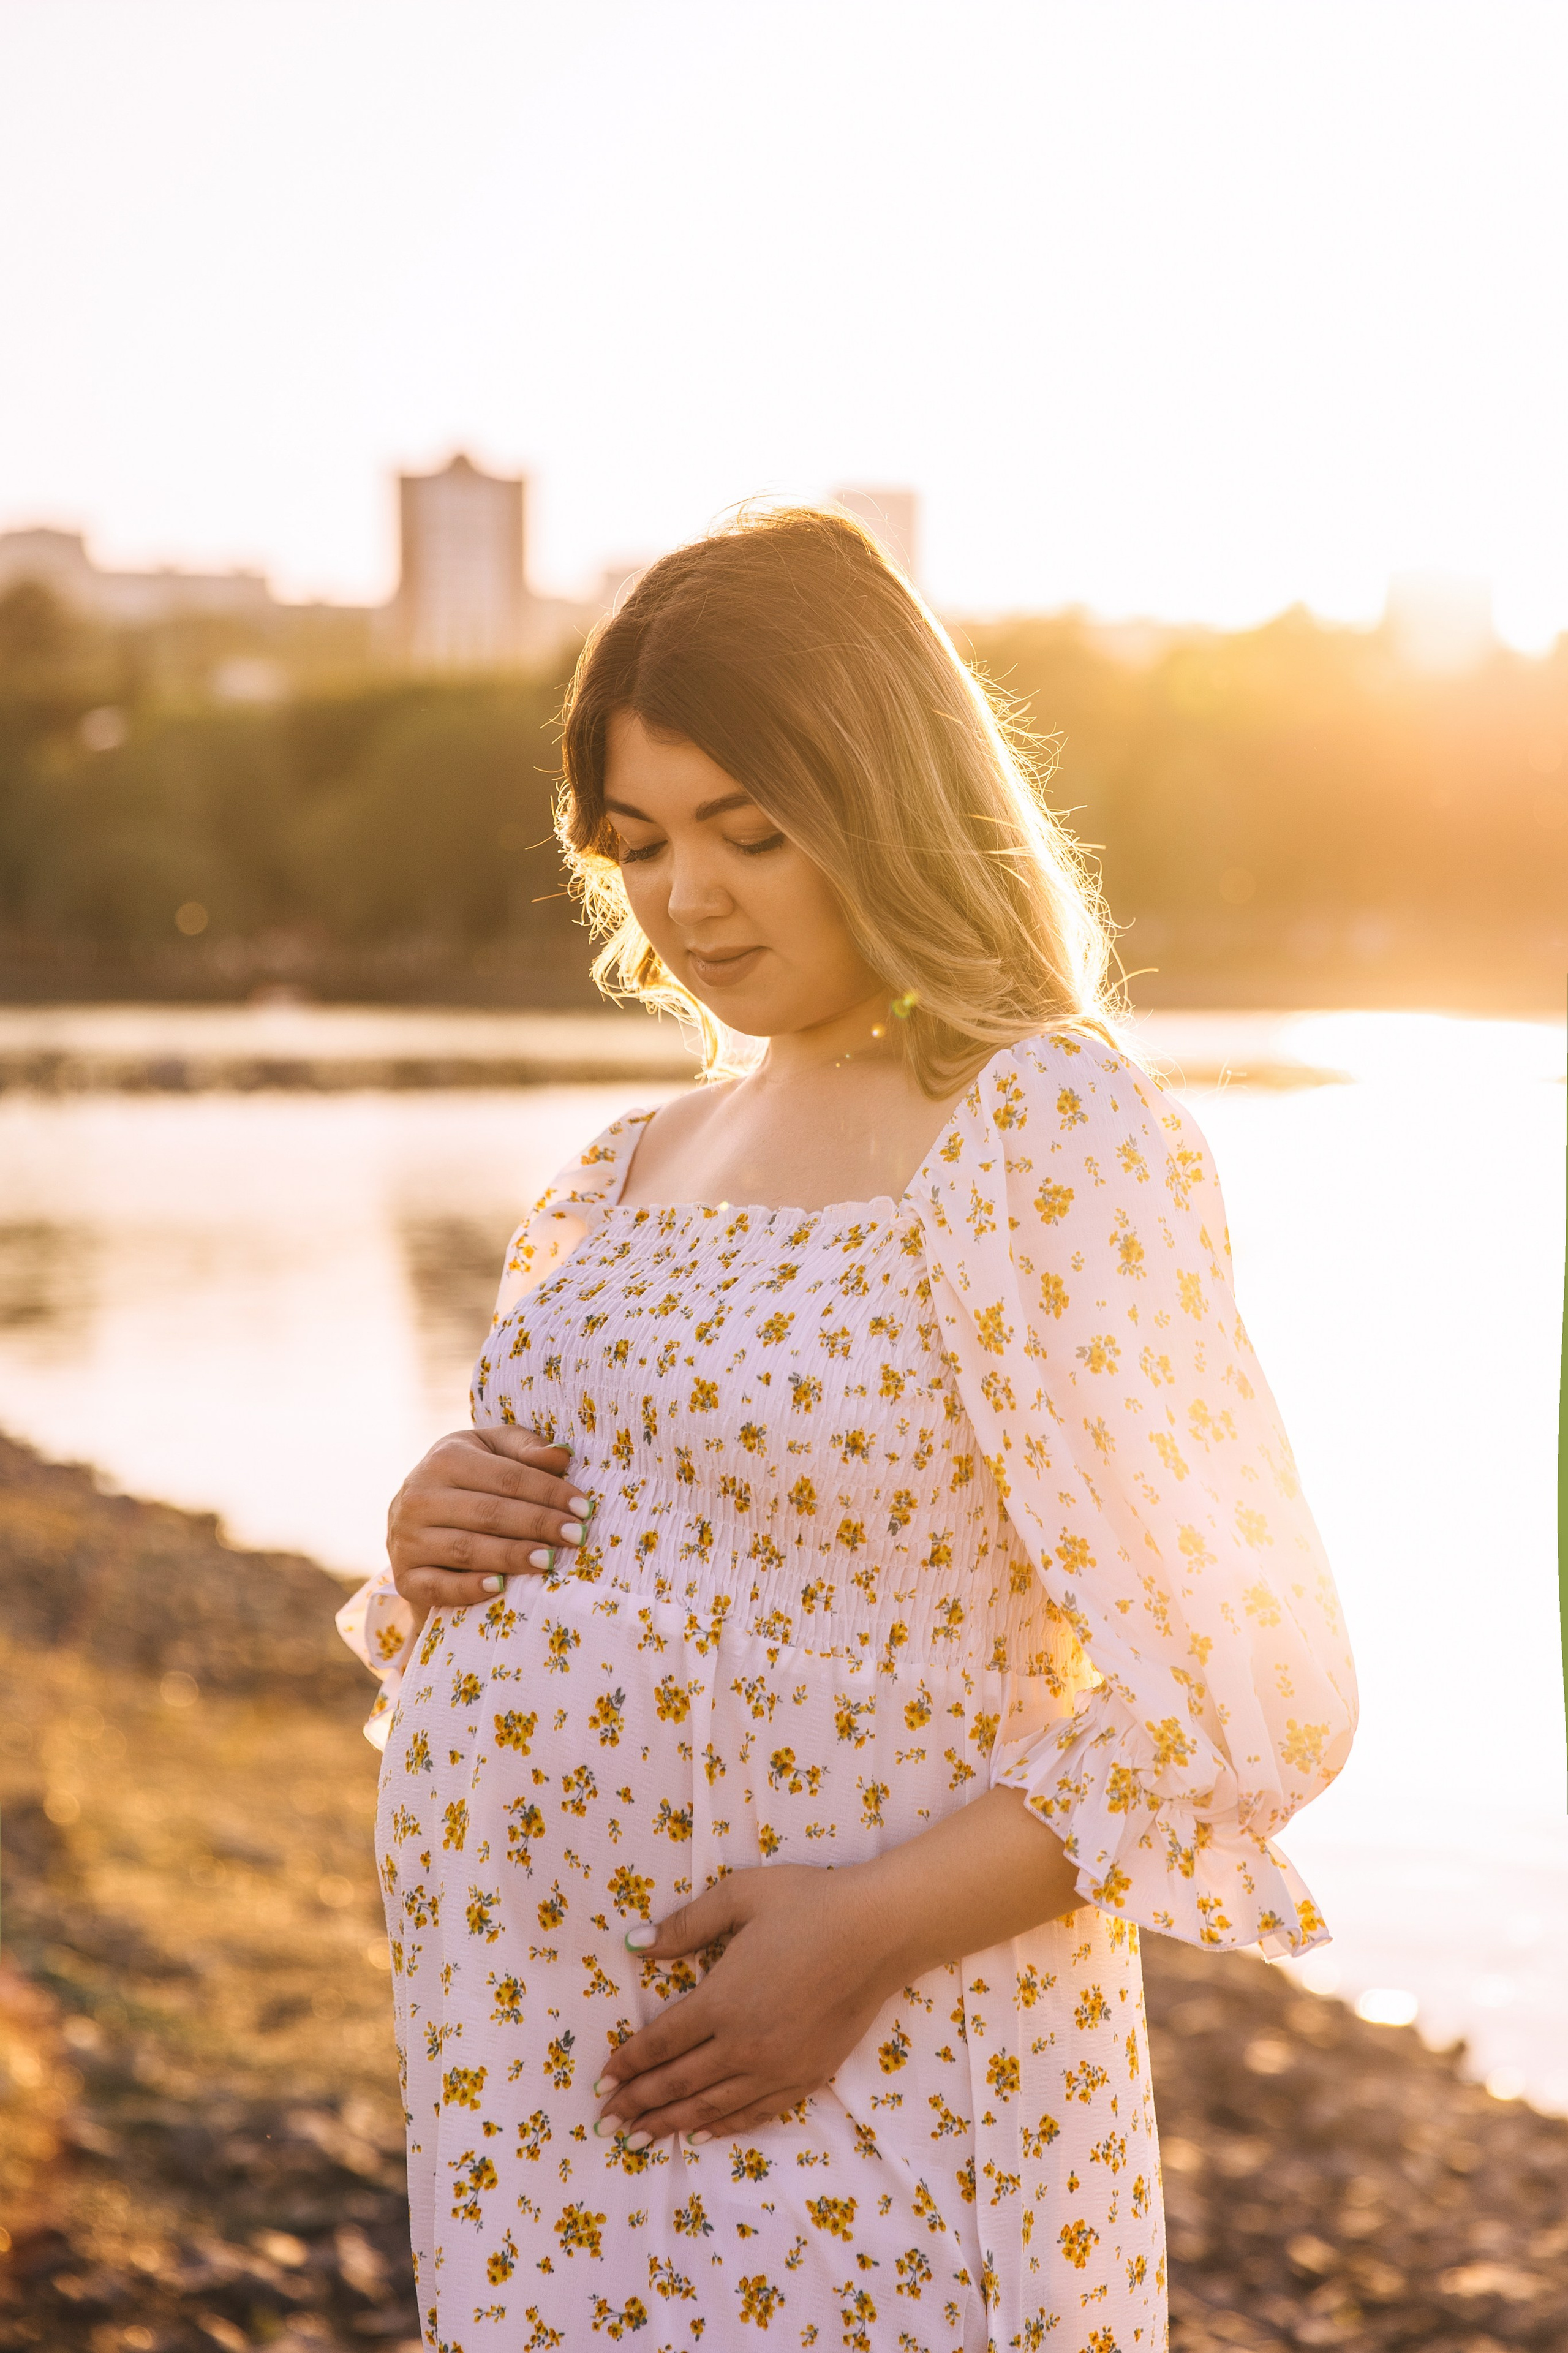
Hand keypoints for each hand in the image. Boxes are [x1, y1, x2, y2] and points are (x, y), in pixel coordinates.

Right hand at [386, 1427, 591, 1618]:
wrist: (415, 1520)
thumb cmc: (468, 1479)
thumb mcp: (492, 1451)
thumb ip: (525, 1448)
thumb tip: (562, 1456)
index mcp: (445, 1458)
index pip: (507, 1477)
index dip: (548, 1492)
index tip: (583, 1508)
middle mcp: (419, 1496)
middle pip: (489, 1513)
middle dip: (538, 1525)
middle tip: (576, 1536)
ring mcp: (407, 1538)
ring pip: (466, 1549)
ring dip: (511, 1556)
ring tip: (549, 1560)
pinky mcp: (404, 1577)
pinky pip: (438, 1586)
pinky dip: (469, 1588)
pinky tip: (500, 1586)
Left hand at [591, 1864, 907, 2147]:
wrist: (878, 1931)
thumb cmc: (808, 1903)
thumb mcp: (739, 1896)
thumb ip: (685, 1925)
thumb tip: (634, 1943)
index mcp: (722, 2000)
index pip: (661, 2043)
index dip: (628, 2065)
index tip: (601, 2081)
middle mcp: (744, 2044)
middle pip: (679, 2083)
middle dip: (637, 2105)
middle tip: (605, 2123)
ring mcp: (778, 2067)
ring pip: (712, 2107)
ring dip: (670, 2125)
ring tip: (639, 2140)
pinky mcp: (807, 2077)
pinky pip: (755, 2113)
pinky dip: (723, 2127)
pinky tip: (701, 2135)